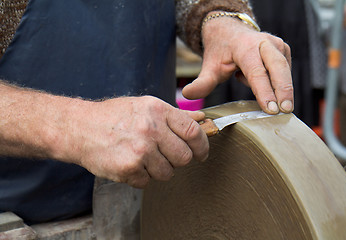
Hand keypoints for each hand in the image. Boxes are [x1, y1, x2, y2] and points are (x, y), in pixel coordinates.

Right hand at [65, 96, 208, 187]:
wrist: (80, 127)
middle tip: (164, 155)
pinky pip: (147, 181)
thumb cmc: (114, 116)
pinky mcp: (128, 168)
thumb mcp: (145, 106)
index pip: (193, 132)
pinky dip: (140, 176)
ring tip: (141, 157)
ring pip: (167, 173)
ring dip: (157, 169)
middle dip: (177, 160)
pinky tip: (129, 162)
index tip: (201, 154)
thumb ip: (174, 116)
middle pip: (184, 157)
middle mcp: (151, 129)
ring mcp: (140, 150)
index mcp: (158, 110)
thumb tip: (201, 120)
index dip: (202, 146)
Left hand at [182, 13, 292, 113]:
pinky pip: (285, 70)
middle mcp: (264, 43)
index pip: (257, 72)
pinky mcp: (283, 49)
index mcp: (245, 47)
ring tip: (281, 108)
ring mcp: (277, 44)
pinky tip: (267, 86)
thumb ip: (202, 83)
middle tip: (285, 112)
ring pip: (285, 70)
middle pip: (279, 68)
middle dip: (284, 91)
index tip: (271, 110)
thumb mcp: (209, 67)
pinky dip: (279, 83)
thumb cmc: (220, 51)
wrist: (229, 31)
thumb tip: (187, 95)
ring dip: (284, 89)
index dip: (265, 92)